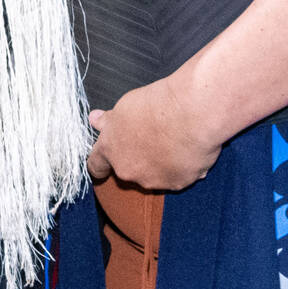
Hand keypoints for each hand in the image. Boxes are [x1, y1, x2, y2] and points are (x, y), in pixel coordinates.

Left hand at [87, 72, 221, 191]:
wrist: (192, 112)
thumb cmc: (158, 104)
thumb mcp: (125, 106)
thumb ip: (110, 120)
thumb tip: (95, 120)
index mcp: (111, 149)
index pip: (96, 166)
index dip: (101, 164)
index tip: (106, 162)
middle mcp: (128, 170)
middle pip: (128, 171)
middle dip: (138, 159)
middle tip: (153, 138)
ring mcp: (152, 180)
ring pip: (154, 176)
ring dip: (161, 164)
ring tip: (176, 141)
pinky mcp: (177, 184)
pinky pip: (179, 177)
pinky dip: (182, 167)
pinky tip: (190, 149)